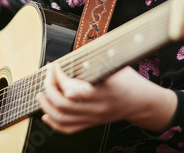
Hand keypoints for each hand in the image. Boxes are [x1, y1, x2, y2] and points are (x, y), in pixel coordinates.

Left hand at [36, 64, 176, 133]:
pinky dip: (54, 123)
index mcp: (105, 91)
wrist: (142, 103)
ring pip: (63, 118)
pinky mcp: (92, 124)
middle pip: (65, 104)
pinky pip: (69, 129)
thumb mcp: (117, 65)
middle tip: (47, 74)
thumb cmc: (130, 80)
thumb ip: (96, 61)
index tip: (55, 65)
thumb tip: (75, 54)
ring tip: (40, 94)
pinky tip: (45, 115)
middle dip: (50, 87)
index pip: (74, 89)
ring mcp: (94, 118)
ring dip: (47, 105)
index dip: (59, 76)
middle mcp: (98, 107)